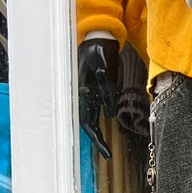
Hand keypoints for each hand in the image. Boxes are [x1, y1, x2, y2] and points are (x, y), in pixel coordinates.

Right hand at [77, 37, 118, 159]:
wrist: (99, 37)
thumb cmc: (99, 51)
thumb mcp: (104, 68)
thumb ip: (106, 89)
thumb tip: (110, 114)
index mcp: (82, 92)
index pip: (86, 121)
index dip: (95, 138)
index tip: (105, 152)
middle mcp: (83, 95)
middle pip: (87, 124)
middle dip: (96, 140)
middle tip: (107, 154)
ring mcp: (88, 93)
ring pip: (91, 118)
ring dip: (98, 133)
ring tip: (106, 148)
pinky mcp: (96, 90)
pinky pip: (98, 108)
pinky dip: (102, 120)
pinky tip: (107, 129)